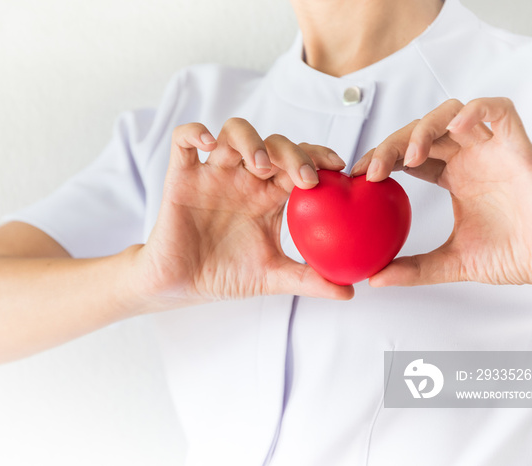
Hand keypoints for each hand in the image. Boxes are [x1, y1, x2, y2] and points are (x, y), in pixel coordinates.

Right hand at [135, 118, 353, 309]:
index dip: (318, 156)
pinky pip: (183, 140)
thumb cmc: (225, 276)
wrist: (181, 285)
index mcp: (268, 195)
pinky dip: (194, 133)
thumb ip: (309, 280)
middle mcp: (244, 178)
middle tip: (304, 177)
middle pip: (273, 143)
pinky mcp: (181, 176)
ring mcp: (213, 174)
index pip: (299, 162)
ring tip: (261, 165)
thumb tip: (351, 291)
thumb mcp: (272, 278)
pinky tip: (208, 144)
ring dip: (251, 140)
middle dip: (292, 152)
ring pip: (233, 132)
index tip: (337, 167)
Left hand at [350, 98, 531, 288]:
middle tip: (371, 171)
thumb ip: (414, 268)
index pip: (408, 155)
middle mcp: (469, 158)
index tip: (358, 177)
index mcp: (453, 177)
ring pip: (451, 114)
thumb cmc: (513, 256)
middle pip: (420, 131)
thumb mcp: (451, 262)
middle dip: (391, 145)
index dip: (381, 158)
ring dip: (423, 128)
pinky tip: (453, 131)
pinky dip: (473, 112)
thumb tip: (375, 278)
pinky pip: (497, 109)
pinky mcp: (517, 144)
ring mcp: (492, 148)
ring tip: (410, 156)